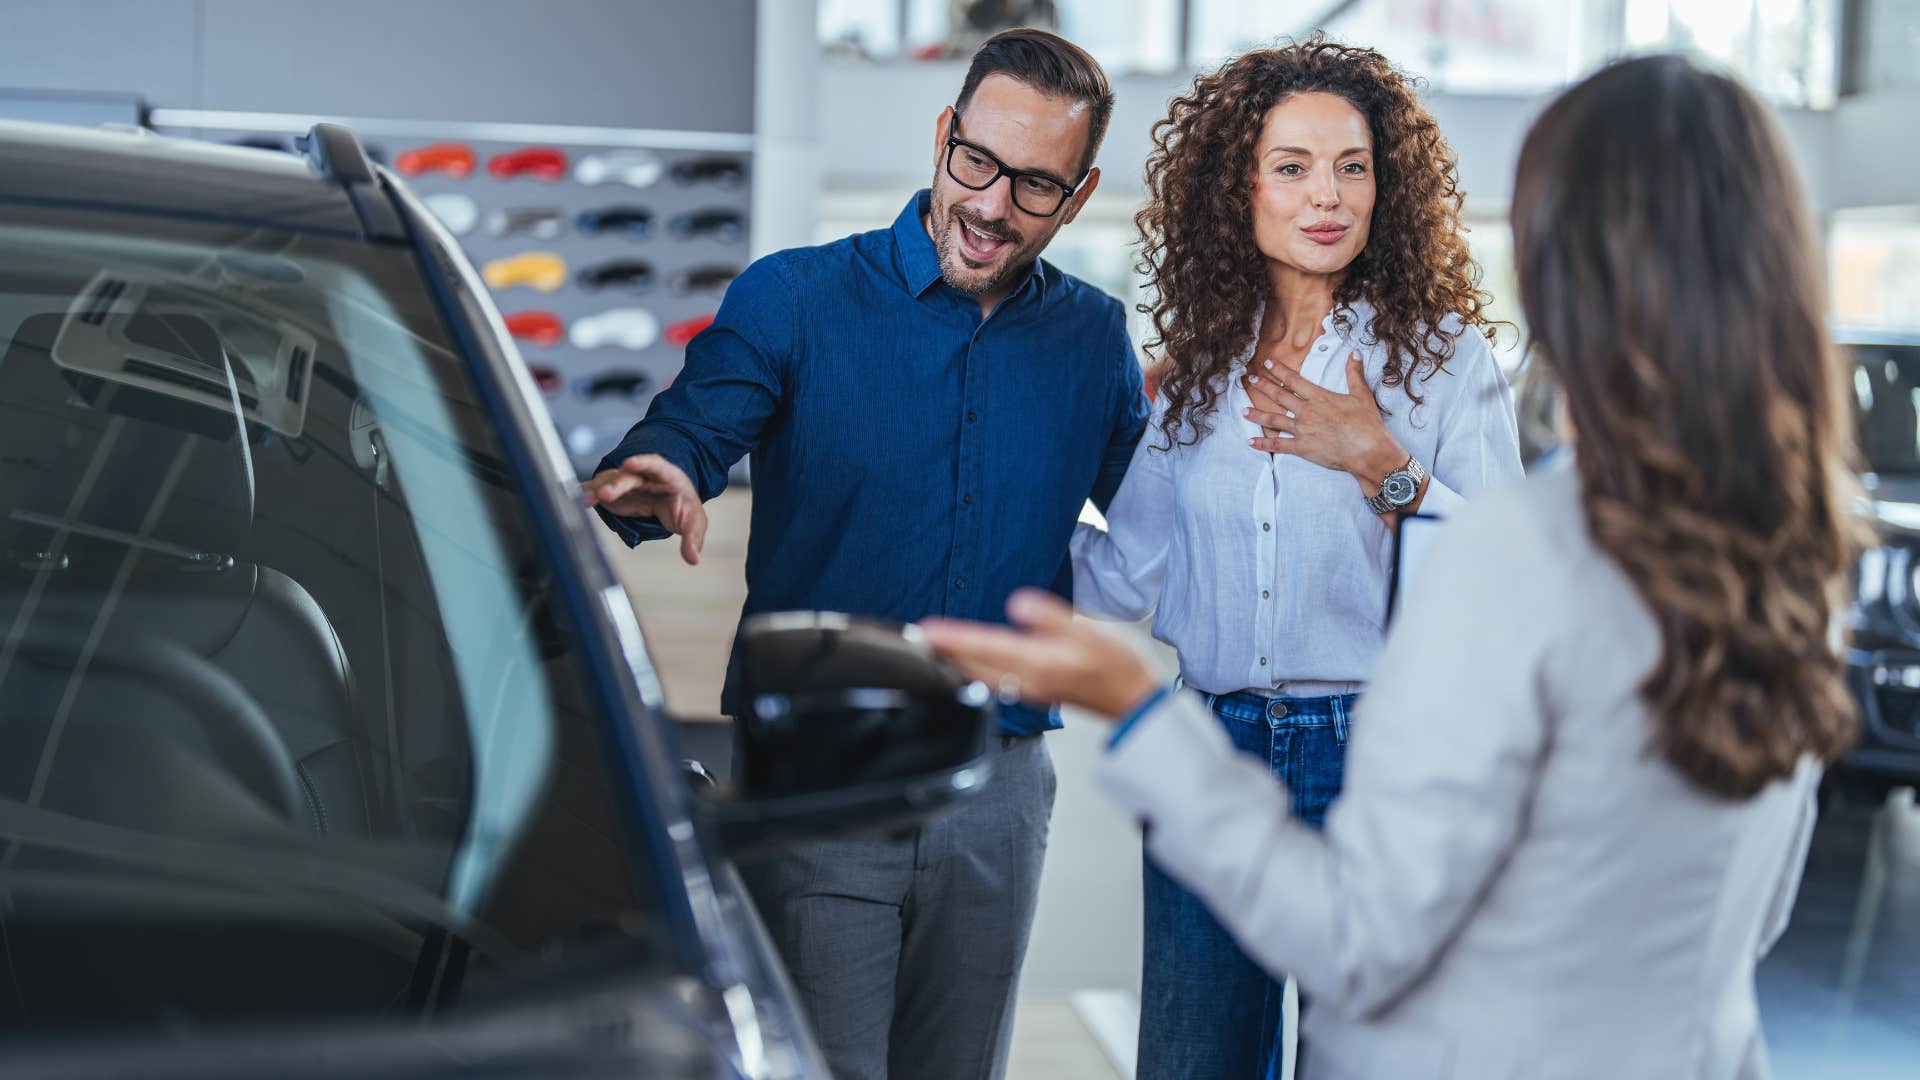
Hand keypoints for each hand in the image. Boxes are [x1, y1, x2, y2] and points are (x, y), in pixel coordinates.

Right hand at [582, 454, 706, 564]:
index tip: (629, 463)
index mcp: (669, 477)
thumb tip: (693, 558)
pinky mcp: (614, 492)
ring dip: (597, 490)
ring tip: (585, 500)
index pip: (656, 465)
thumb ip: (693, 539)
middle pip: (629, 476)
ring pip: (610, 482)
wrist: (672, 504)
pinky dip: (588, 494)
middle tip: (604, 494)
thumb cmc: (683, 508)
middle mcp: (645, 476)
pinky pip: (599, 490)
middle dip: (617, 484)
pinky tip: (578, 501)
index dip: (643, 462)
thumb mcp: (693, 523)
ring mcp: (627, 482)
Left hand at [918, 590, 1161, 720]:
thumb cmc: (1116, 665)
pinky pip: (993, 682)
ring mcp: (1029, 691)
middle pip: (974, 666)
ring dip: (957, 662)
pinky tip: (969, 661)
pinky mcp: (1033, 694)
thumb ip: (1051, 617)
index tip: (926, 631)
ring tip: (935, 645)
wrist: (1133, 701)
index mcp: (1038, 664)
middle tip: (917, 635)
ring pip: (981, 677)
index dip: (954, 638)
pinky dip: (974, 670)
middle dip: (945, 652)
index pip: (985, 647)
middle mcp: (1028, 682)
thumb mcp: (1089, 632)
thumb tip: (1019, 604)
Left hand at [1242, 351, 1408, 487]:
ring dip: (1257, 415)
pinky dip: (1263, 444)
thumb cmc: (1366, 424)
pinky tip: (1251, 442)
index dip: (1278, 370)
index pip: (1293, 379)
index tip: (1267, 363)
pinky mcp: (1301, 448)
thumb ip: (1354, 373)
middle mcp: (1306, 411)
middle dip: (1263, 386)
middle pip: (1279, 396)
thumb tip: (1355, 353)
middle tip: (1251, 380)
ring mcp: (1302, 430)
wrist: (1367, 450)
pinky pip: (1278, 445)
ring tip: (1243, 411)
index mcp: (1319, 397)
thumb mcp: (1362, 394)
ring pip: (1274, 420)